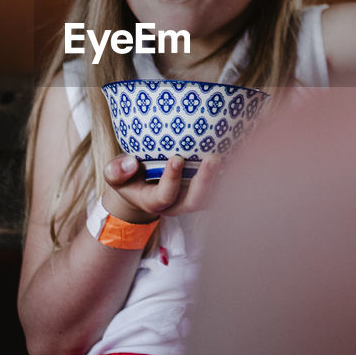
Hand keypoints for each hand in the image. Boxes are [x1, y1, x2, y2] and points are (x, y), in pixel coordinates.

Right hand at [100, 154, 223, 222]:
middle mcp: (179, 204)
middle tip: (213, 158)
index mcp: (156, 202)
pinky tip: (241, 150)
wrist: (142, 189)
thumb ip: (116, 171)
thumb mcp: (114, 175)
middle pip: (196, 202)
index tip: (176, 158)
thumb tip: (131, 163)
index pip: (166, 196)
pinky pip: (222, 186)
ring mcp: (194, 198)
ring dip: (223, 179)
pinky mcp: (207, 190)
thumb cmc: (129, 179)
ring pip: (214, 196)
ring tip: (231, 154)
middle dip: (206, 182)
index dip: (172, 180)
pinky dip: (233, 172)